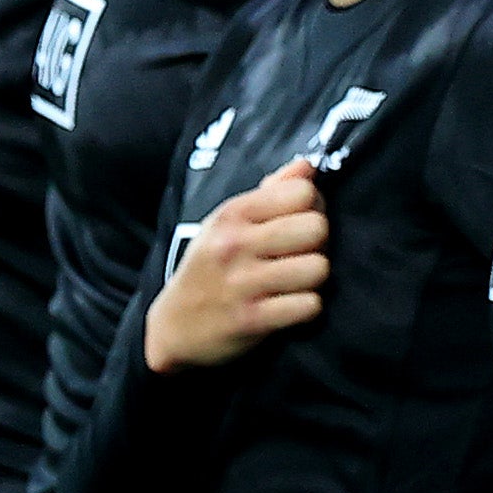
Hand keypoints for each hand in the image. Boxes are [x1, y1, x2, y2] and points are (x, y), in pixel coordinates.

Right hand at [147, 162, 330, 367]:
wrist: (174, 326)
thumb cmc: (210, 267)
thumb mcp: (228, 223)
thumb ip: (271, 192)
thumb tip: (309, 166)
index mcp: (233, 214)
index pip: (301, 192)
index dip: (312, 206)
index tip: (299, 221)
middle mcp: (235, 244)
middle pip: (316, 228)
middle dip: (318, 242)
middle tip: (301, 254)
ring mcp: (243, 283)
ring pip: (318, 268)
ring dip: (314, 278)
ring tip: (297, 281)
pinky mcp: (252, 320)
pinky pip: (309, 306)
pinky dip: (306, 307)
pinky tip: (291, 305)